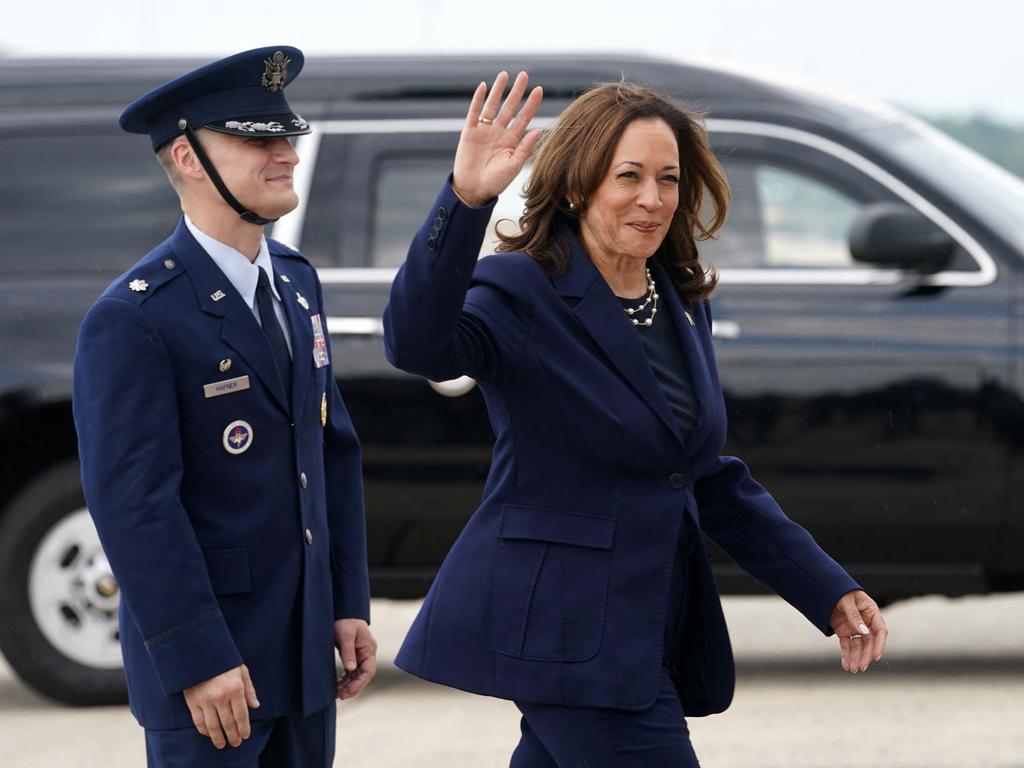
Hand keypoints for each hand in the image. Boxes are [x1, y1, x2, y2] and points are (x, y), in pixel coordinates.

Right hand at [183, 664, 258, 748]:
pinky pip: (199, 721)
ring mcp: (205, 700)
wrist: (200, 653)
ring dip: (218, 738)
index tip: (245, 736)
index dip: (244, 728)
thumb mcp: (242, 671)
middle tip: (236, 743)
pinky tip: (209, 734)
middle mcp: (221, 696)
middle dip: (233, 735)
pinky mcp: (193, 701)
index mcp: (235, 689)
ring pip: (213, 726)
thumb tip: (255, 706)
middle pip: (228, 723)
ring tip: (222, 744)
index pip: (241, 715)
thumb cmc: (225, 661)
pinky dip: (204, 730)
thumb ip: (249, 690)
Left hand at [335, 618, 376, 699]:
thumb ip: (348, 652)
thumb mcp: (346, 635)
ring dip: (348, 685)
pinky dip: (345, 679)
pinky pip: (351, 671)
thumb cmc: (345, 621)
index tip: (347, 692)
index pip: (368, 671)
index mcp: (369, 649)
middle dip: (353, 687)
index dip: (359, 683)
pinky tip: (337, 686)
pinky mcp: (353, 656)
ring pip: (357, 675)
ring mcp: (360, 655)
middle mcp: (367, 654)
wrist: (342, 611)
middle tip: (340, 696)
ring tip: (337, 694)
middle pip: (363, 676)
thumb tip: (351, 669)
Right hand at [451, 70, 543, 207]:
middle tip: (524, 75)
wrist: (474, 190)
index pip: (524, 118)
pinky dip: (478, 99)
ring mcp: (484, 131)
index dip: (531, 104)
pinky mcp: (470, 132)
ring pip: (492, 106)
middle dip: (517, 91)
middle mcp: (499, 132)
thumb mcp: (514, 165)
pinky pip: (474, 112)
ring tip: (504, 75)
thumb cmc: (496, 182)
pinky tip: (483, 87)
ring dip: (498, 90)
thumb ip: (525, 147)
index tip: (539, 89)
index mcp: (512, 141)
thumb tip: (539, 129)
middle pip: (510, 107)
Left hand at [829, 589, 887, 672]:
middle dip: (866, 655)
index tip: (876, 656)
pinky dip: (846, 654)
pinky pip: (847, 645)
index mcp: (871, 612)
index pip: (880, 630)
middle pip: (869, 642)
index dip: (880, 644)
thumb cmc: (840, 592)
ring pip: (858, 646)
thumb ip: (855, 616)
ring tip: (852, 669)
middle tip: (862, 666)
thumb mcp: (847, 601)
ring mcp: (855, 628)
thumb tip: (864, 632)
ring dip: (856, 657)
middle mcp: (866, 623)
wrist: (824, 589)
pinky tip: (845, 664)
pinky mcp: (844, 632)